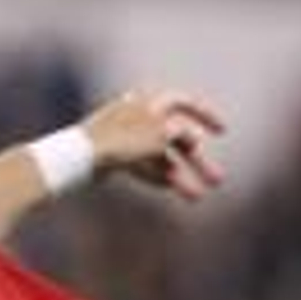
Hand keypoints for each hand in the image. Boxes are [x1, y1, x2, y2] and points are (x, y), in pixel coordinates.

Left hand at [81, 89, 225, 201]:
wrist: (78, 157)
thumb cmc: (120, 141)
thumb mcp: (158, 134)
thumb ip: (180, 132)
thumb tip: (191, 134)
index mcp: (149, 102)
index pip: (185, 103)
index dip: (206, 115)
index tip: (223, 132)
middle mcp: (139, 116)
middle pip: (176, 137)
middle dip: (198, 160)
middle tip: (218, 181)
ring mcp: (126, 136)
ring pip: (161, 155)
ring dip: (180, 174)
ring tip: (196, 197)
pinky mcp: (115, 155)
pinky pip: (143, 165)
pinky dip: (158, 175)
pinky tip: (171, 189)